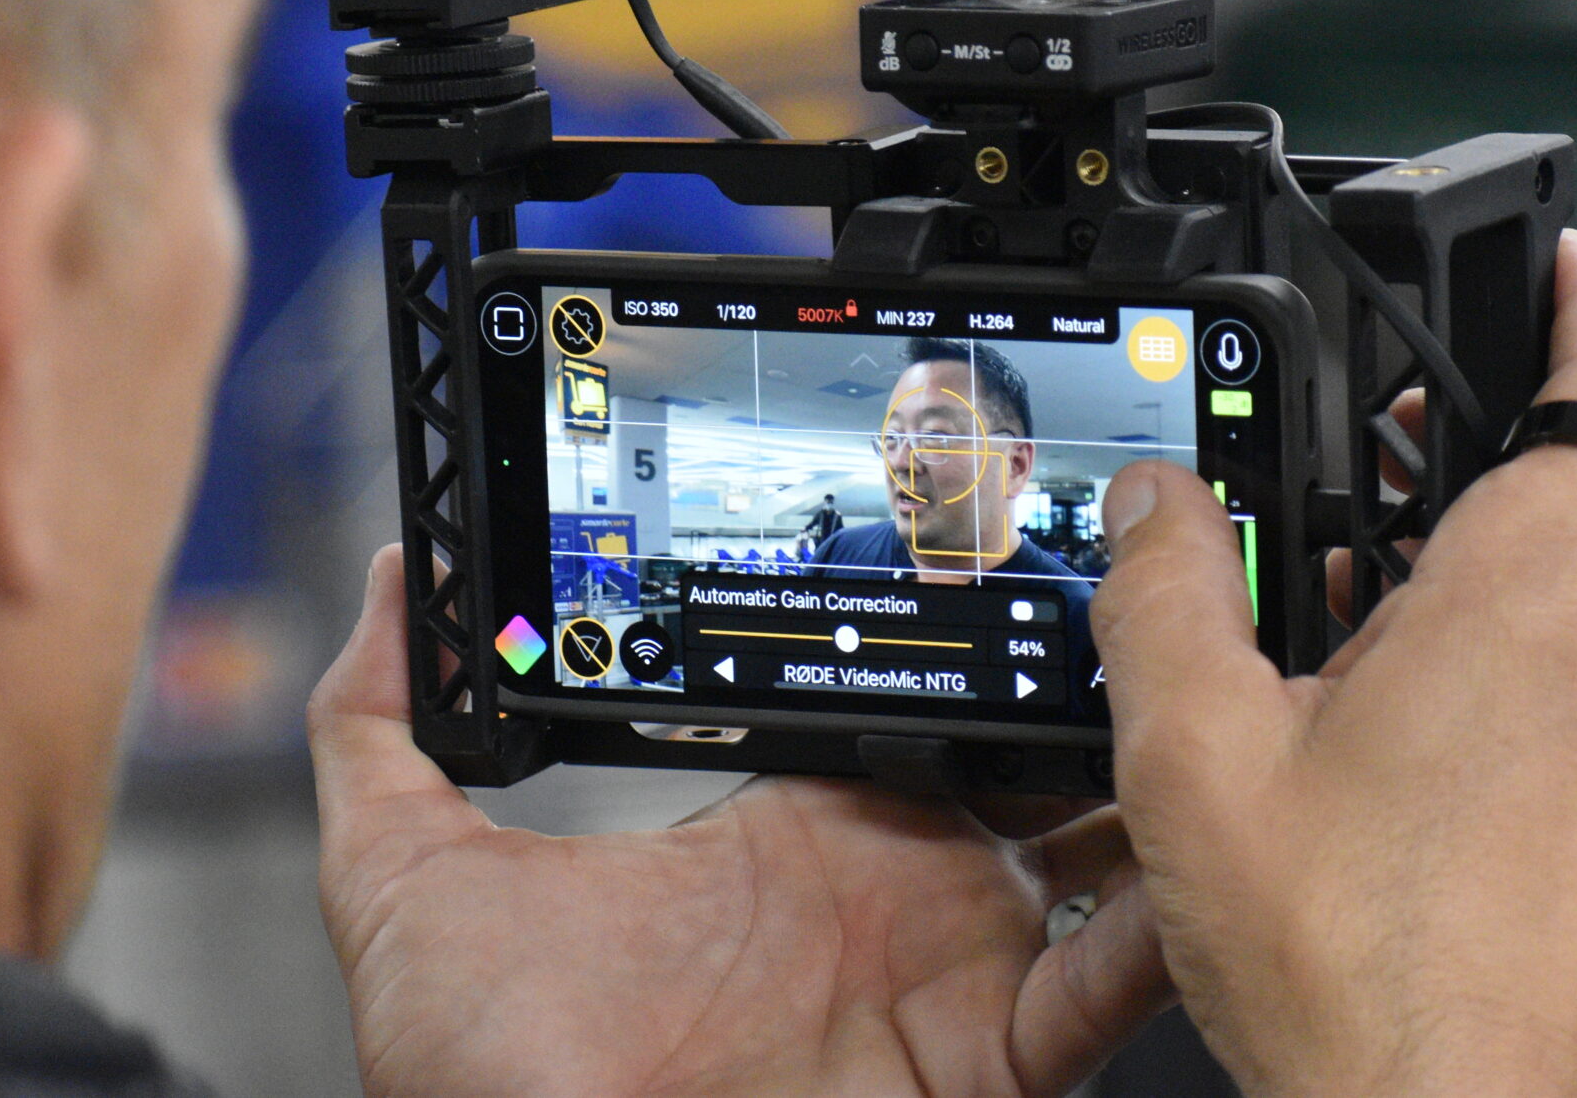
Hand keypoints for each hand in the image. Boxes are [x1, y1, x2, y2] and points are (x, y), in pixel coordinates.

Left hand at [308, 550, 1172, 1097]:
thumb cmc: (475, 1081)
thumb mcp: (404, 874)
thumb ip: (383, 721)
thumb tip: (393, 580)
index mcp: (792, 835)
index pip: (903, 702)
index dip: (959, 625)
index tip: (999, 533)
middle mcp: (893, 896)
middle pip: (1027, 765)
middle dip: (1087, 680)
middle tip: (1139, 585)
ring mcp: (949, 978)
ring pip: (1096, 858)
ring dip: (1147, 776)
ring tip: (1193, 682)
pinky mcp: (986, 1064)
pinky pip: (1105, 992)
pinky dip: (1159, 924)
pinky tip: (1188, 847)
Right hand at [1094, 229, 1576, 1097]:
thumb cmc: (1348, 965)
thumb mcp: (1192, 754)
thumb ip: (1163, 592)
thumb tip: (1153, 504)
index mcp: (1536, 604)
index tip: (1571, 269)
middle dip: (1570, 419)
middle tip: (1455, 428)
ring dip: (1567, 550)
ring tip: (1427, 587)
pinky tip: (1470, 725)